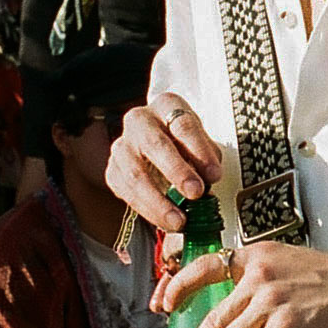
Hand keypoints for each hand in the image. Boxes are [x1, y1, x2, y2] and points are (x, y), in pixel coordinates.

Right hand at [104, 93, 224, 231]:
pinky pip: (125, 191)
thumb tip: (210, 177)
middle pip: (154, 143)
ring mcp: (122, 145)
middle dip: (176, 170)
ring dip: (158, 200)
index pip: (183, 124)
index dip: (199, 150)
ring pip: (134, 172)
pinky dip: (145, 209)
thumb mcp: (202, 144)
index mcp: (166, 106)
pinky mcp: (112, 170)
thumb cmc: (187, 145)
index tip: (215, 175)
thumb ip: (207, 158)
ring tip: (180, 220)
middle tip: (196, 193)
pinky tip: (163, 221)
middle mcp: (139, 120)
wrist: (160, 149)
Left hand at [159, 239, 327, 327]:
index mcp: (255, 256)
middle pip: (213, 318)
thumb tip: (234, 310)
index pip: (204, 266)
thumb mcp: (287, 263)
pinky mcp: (286, 325)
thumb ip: (258, 279)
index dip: (178, 286)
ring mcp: (271, 300)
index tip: (163, 306)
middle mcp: (258, 276)